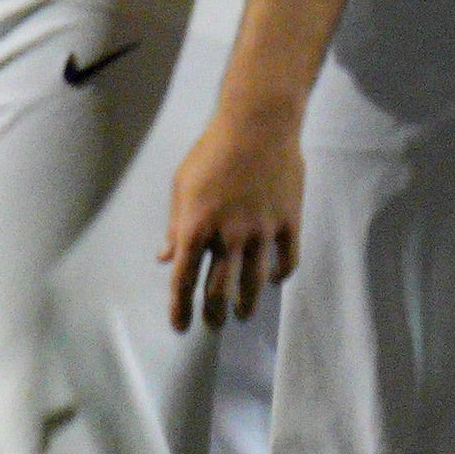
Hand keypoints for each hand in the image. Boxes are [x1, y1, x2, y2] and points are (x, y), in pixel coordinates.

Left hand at [161, 105, 305, 328]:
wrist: (257, 126)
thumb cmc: (211, 153)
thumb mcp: (181, 186)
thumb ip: (175, 227)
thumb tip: (166, 258)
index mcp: (195, 226)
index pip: (183, 279)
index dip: (180, 308)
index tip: (180, 327)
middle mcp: (228, 234)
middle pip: (220, 289)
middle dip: (214, 313)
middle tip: (213, 325)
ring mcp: (261, 230)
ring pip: (255, 282)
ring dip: (247, 304)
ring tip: (243, 315)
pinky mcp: (288, 222)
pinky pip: (286, 260)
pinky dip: (279, 276)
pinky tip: (274, 281)